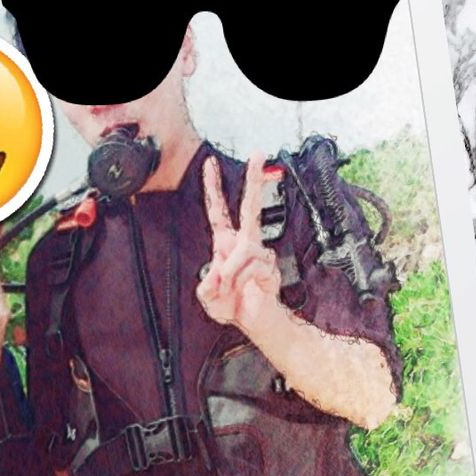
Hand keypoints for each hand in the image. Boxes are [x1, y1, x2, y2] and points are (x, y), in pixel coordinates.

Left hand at [196, 153, 283, 332]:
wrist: (253, 320)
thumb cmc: (232, 304)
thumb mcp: (207, 296)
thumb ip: (206, 284)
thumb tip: (217, 273)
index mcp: (225, 243)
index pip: (218, 210)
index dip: (213, 188)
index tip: (210, 165)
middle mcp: (244, 243)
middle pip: (250, 206)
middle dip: (254, 180)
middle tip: (258, 155)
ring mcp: (259, 253)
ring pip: (242, 250)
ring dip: (230, 274)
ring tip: (229, 288)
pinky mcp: (269, 266)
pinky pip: (251, 267)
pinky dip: (241, 280)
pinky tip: (243, 288)